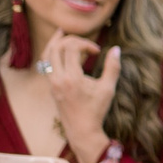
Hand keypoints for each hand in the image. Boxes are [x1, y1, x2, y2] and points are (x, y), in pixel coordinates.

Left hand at [39, 33, 117, 162]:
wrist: (81, 129)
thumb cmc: (97, 110)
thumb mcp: (108, 88)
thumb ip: (113, 67)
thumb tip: (116, 49)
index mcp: (72, 78)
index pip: (72, 48)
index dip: (85, 44)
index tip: (97, 51)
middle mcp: (58, 78)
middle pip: (56, 48)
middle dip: (71, 40)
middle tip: (84, 43)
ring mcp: (52, 82)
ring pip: (46, 55)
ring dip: (54, 43)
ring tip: (61, 33)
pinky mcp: (50, 85)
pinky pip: (46, 64)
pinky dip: (51, 53)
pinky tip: (59, 50)